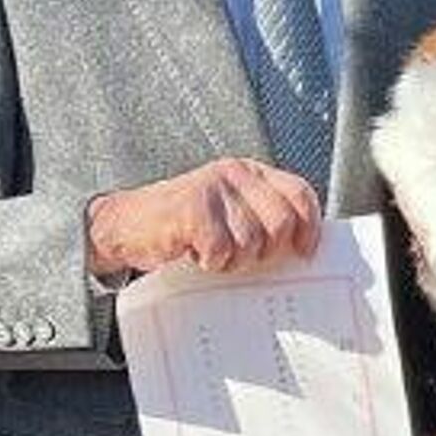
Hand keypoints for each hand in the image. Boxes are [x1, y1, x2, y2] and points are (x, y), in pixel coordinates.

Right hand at [86, 160, 320, 277]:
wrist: (125, 225)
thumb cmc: (180, 224)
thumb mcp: (228, 211)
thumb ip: (261, 217)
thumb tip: (301, 247)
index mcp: (250, 172)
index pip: (299, 193)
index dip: (309, 226)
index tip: (304, 252)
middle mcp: (235, 174)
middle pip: (281, 223)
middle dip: (266, 251)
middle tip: (240, 256)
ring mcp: (213, 188)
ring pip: (251, 243)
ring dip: (231, 260)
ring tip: (210, 250)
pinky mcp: (193, 209)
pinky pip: (221, 251)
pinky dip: (209, 262)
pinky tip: (194, 251)